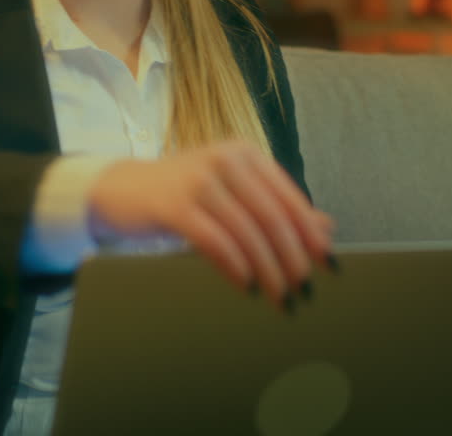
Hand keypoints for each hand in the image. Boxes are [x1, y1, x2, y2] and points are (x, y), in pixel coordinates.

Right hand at [87, 140, 334, 310]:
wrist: (122, 189)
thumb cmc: (183, 194)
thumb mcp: (232, 193)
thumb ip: (275, 206)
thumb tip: (326, 230)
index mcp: (246, 154)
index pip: (289, 197)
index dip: (311, 234)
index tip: (328, 266)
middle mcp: (226, 160)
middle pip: (272, 216)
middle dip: (292, 259)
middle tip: (303, 290)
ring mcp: (198, 180)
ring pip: (247, 231)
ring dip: (268, 270)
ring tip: (279, 297)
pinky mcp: (174, 204)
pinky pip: (216, 240)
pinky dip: (236, 267)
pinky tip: (247, 286)